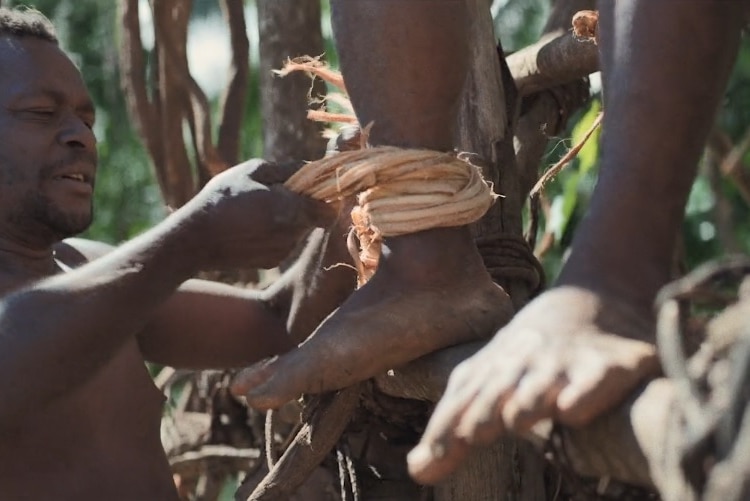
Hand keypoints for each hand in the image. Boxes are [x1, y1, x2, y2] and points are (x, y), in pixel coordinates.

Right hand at [184, 159, 334, 269]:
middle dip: (303, 205)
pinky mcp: (272, 262)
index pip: (329, 209)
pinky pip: (284, 244)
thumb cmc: (222, 199)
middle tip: (280, 194)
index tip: (315, 188)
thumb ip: (287, 169)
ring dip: (288, 219)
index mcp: (291, 209)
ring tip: (260, 209)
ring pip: (298, 231)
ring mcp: (283, 251)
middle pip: (313, 218)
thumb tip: (310, 167)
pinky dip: (275, 234)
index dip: (326, 197)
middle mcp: (292, 234)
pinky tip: (252, 227)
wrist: (195, 240)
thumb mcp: (252, 171)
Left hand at [407, 286, 659, 484]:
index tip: (423, 467)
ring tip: (514, 419)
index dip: (444, 431)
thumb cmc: (528, 351)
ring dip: (526, 402)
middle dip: (482, 413)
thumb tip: (415, 471)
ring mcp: (564, 363)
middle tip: (469, 435)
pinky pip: (595, 381)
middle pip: (496, 392)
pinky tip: (571, 410)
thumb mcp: (488, 375)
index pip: (461, 402)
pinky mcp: (609, 366)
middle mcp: (523, 364)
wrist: (594, 294)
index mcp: (491, 368)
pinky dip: (584, 395)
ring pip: (540, 386)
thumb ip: (453, 420)